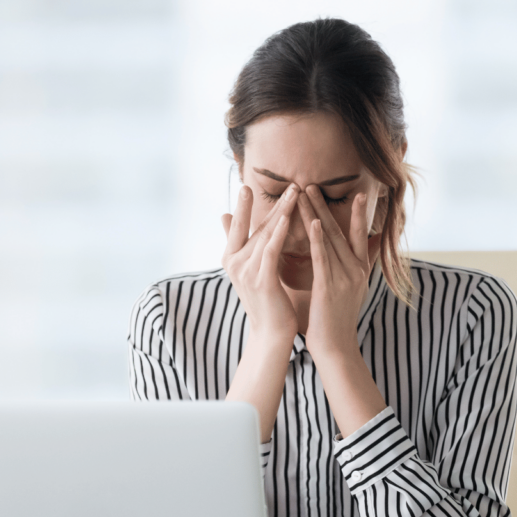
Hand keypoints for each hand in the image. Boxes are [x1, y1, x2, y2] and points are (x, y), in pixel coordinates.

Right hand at [221, 184, 299, 346]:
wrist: (271, 334)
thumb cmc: (265, 301)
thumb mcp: (248, 269)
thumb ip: (239, 243)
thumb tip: (222, 215)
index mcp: (231, 259)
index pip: (237, 226)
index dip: (243, 206)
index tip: (247, 186)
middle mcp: (234, 263)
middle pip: (252, 226)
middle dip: (267, 203)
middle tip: (283, 182)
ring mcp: (246, 272)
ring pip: (264, 234)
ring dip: (281, 211)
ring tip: (294, 192)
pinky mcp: (262, 280)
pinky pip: (271, 251)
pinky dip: (278, 233)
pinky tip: (287, 219)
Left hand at [297, 186, 371, 361]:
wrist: (335, 347)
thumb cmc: (337, 319)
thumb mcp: (353, 290)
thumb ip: (359, 266)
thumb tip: (368, 249)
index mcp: (360, 270)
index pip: (360, 235)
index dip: (358, 214)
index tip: (357, 193)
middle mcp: (356, 270)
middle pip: (341, 231)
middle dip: (326, 206)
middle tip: (312, 184)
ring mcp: (344, 278)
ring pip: (329, 239)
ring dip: (316, 214)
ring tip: (304, 194)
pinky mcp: (329, 287)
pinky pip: (322, 258)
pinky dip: (317, 239)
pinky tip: (311, 222)